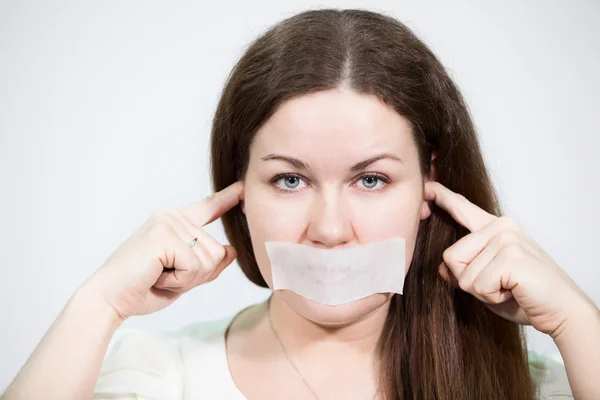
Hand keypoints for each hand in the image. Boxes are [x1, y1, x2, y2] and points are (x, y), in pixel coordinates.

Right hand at [83, 181, 243, 320]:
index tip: (242, 187)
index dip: (227, 199)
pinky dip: (179, 281)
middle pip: (216, 251)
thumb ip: (206, 264)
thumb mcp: (183, 277)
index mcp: (174, 222)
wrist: (110, 300)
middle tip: (163, 277)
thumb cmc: (142, 289)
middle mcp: (171, 215)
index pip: (208, 208)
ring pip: (208, 259)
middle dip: (195, 276)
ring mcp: (167, 222)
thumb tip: (231, 251)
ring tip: (158, 275)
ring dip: (187, 279)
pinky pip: (194, 265)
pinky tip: (157, 277)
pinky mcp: (163, 235)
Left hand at [425, 181, 595, 338]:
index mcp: (496, 229)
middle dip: (469, 282)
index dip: (443, 198)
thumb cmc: (527, 297)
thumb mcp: (487, 284)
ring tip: (509, 288)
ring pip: (462, 274)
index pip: (463, 210)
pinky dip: (492, 297)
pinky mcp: (511, 255)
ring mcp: (506, 238)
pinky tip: (513, 292)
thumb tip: (442, 268)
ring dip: (482, 292)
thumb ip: (464, 272)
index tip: (427, 187)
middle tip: (502, 286)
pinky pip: (477, 284)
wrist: (562, 312)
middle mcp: (501, 227)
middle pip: (451, 257)